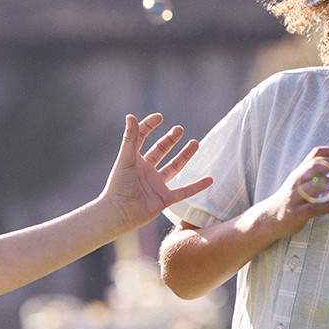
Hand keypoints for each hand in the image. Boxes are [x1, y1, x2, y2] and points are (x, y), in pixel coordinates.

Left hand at [102, 114, 211, 231]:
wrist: (120, 213)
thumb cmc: (119, 185)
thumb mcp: (126, 158)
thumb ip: (130, 138)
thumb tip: (130, 115)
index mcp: (134, 159)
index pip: (142, 137)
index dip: (149, 126)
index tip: (160, 118)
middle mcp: (146, 171)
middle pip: (160, 151)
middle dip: (170, 139)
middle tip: (179, 129)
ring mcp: (156, 184)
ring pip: (174, 167)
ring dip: (184, 156)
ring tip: (195, 143)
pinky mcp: (165, 199)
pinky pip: (184, 191)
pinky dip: (197, 186)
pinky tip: (209, 179)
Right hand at [265, 147, 328, 237]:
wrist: (268, 219)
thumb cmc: (290, 200)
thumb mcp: (300, 182)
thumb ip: (315, 173)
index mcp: (300, 172)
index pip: (316, 154)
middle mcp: (297, 181)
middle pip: (317, 166)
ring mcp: (296, 197)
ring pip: (318, 186)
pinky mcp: (296, 213)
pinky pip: (315, 208)